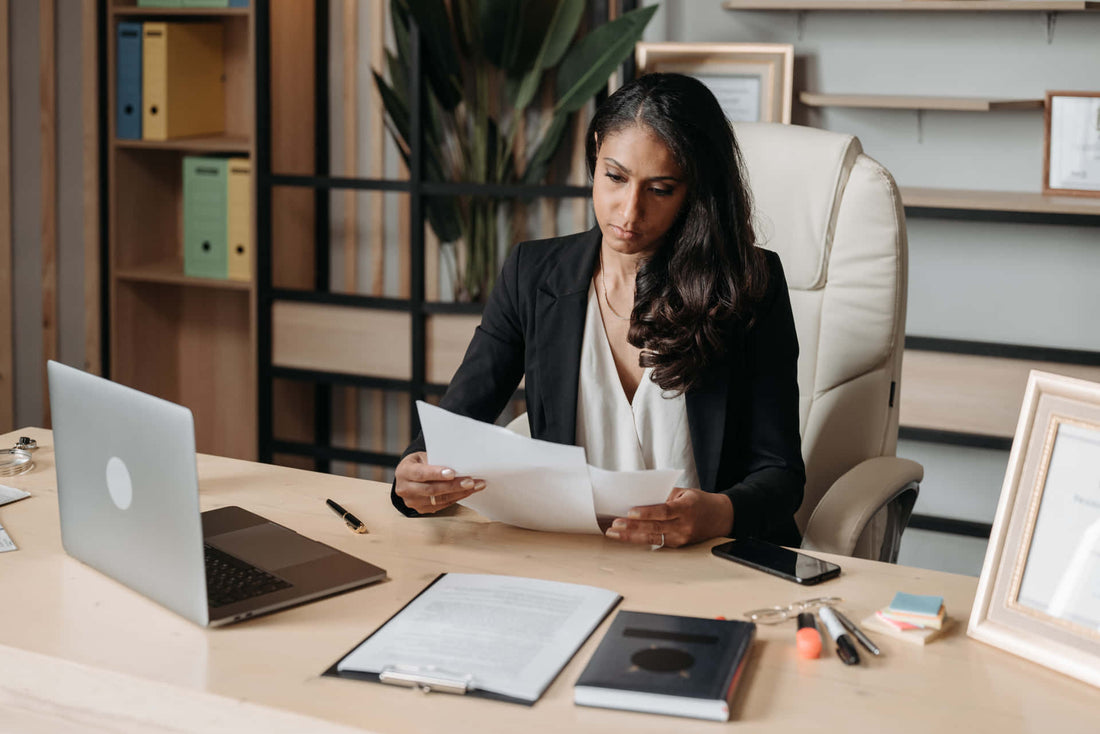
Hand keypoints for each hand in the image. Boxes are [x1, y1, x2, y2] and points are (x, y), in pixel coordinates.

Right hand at [394, 452, 484, 513]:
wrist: (409, 476)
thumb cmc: (419, 462)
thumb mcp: (423, 456)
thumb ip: (436, 461)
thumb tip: (459, 463)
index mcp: (404, 471)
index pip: (421, 474)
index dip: (436, 474)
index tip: (452, 473)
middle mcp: (405, 489)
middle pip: (432, 489)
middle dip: (453, 486)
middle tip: (471, 482)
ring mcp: (413, 501)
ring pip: (439, 499)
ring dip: (460, 493)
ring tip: (475, 486)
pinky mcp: (421, 509)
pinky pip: (442, 505)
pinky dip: (457, 498)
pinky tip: (468, 492)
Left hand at [605, 488, 732, 547]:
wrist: (720, 518)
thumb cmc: (699, 502)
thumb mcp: (684, 492)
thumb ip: (664, 496)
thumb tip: (640, 498)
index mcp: (686, 508)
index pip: (664, 511)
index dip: (647, 513)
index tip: (630, 512)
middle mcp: (684, 525)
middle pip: (655, 527)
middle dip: (632, 527)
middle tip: (615, 525)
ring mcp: (681, 538)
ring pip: (652, 538)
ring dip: (631, 536)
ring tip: (614, 533)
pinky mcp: (678, 545)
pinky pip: (656, 542)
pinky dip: (640, 538)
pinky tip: (626, 536)